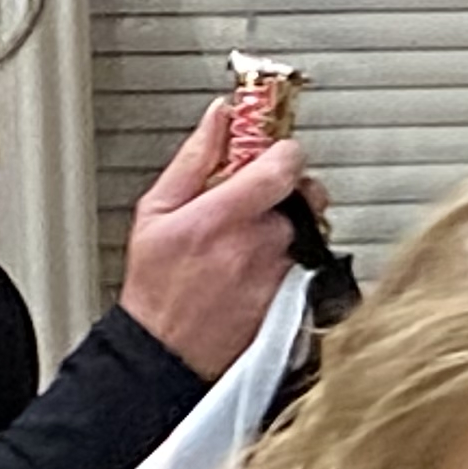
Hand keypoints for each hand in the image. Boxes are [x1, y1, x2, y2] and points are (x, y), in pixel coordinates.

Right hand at [114, 100, 302, 377]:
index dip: (283, 151)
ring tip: (254, 232)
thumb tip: (219, 117)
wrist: (167, 351)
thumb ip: (194, 158)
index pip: (282, 165)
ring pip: (311, 227)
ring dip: (293, 222)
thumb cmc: (156, 285)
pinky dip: (294, 253)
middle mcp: (259, 244)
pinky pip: (309, 259)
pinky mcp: (294, 296)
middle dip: (289, 187)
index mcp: (222, 216)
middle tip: (262, 193)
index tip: (273, 149)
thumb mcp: (157, 210)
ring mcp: (280, 272)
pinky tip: (263, 260)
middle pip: (306, 194)